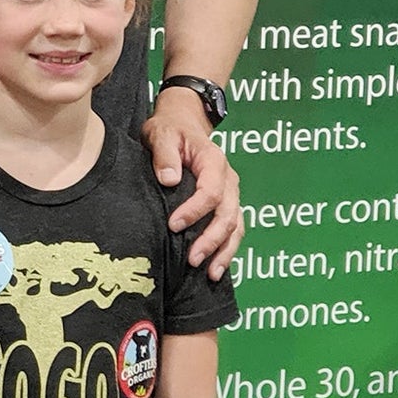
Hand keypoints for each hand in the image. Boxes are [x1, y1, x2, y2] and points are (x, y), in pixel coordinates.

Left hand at [142, 92, 241, 277]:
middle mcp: (228, 179)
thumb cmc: (169, 129)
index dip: (194, 212)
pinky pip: (233, 229)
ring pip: (236, 226)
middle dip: (212, 240)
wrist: (181, 123)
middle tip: (192, 259)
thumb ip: (164, 155)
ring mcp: (231, 193)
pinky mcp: (226, 203)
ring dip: (224, 251)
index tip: (173, 225)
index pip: (211, 192)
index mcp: (214, 161)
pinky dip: (227, 249)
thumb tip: (169, 180)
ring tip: (211, 274)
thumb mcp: (161, 134)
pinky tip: (216, 268)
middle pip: (228, 215)